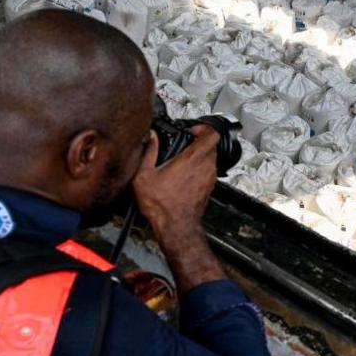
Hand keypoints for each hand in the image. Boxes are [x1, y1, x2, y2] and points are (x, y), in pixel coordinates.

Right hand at [131, 125, 225, 293]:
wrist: (176, 227)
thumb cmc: (162, 205)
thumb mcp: (144, 175)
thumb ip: (149, 152)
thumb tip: (151, 137)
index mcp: (193, 159)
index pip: (211, 134)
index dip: (203, 127)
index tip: (191, 130)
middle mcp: (206, 167)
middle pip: (210, 145)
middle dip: (197, 141)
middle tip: (182, 143)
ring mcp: (209, 178)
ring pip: (210, 158)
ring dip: (197, 156)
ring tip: (180, 160)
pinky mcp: (208, 188)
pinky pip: (207, 171)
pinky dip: (197, 169)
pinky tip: (181, 175)